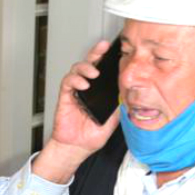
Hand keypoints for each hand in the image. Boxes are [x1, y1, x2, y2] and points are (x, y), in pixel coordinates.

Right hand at [32, 40, 120, 183]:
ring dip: (85, 67)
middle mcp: (87, 88)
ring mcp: (76, 90)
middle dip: (96, 53)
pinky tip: (83, 84)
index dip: (108, 59)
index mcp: (99, 91)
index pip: (103, 70)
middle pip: (90, 64)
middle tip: (103, 47)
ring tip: (94, 72)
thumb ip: (119, 104)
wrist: (77, 147)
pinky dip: (75, 80)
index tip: (116, 50)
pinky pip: (68, 82)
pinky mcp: (65, 96)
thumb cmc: (92, 135)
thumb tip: (130, 93)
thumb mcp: (113, 119)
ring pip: (77, 69)